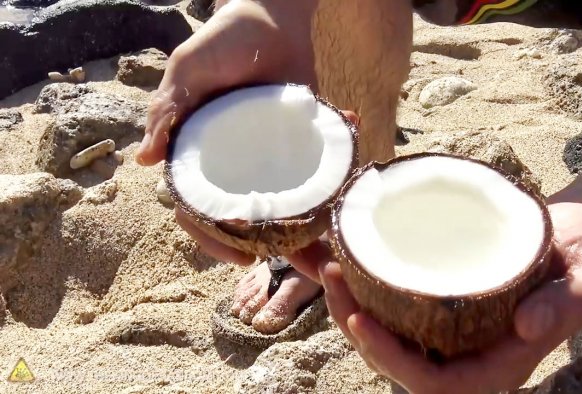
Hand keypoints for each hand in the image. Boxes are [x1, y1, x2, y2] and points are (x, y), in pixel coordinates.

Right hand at [136, 0, 317, 264]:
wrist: (276, 14)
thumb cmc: (224, 39)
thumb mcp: (188, 70)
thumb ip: (167, 111)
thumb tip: (142, 161)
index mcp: (204, 156)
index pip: (202, 211)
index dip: (215, 240)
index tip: (241, 258)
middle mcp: (239, 165)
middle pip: (249, 221)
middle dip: (272, 249)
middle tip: (301, 266)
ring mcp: (273, 158)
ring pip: (286, 209)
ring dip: (308, 237)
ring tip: (331, 259)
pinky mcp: (305, 146)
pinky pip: (319, 175)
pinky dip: (334, 189)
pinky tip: (348, 203)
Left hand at [318, 202, 581, 392]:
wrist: (578, 233)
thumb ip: (568, 304)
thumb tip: (525, 328)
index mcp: (504, 360)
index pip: (439, 383)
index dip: (394, 361)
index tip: (361, 320)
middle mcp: (472, 352)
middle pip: (400, 362)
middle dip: (357, 329)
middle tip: (333, 278)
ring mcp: (454, 328)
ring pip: (390, 335)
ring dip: (350, 307)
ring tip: (329, 266)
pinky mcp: (442, 301)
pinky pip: (396, 305)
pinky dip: (364, 287)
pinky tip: (342, 258)